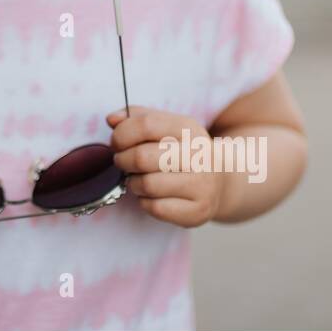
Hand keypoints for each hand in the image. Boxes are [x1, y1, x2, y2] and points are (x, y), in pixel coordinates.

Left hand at [107, 107, 223, 227]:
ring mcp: (202, 185)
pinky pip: (155, 208)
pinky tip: (151, 195)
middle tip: (122, 162)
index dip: (122, 134)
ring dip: (133, 183)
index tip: (116, 142)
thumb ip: (137, 118)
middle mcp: (200, 155)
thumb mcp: (165, 128)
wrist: (219, 183)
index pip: (146, 125)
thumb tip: (112, 119)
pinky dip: (144, 202)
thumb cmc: (181, 152)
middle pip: (142, 157)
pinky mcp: (198, 211)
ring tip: (138, 179)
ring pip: (147, 184)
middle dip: (123, 160)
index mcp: (189, 129)